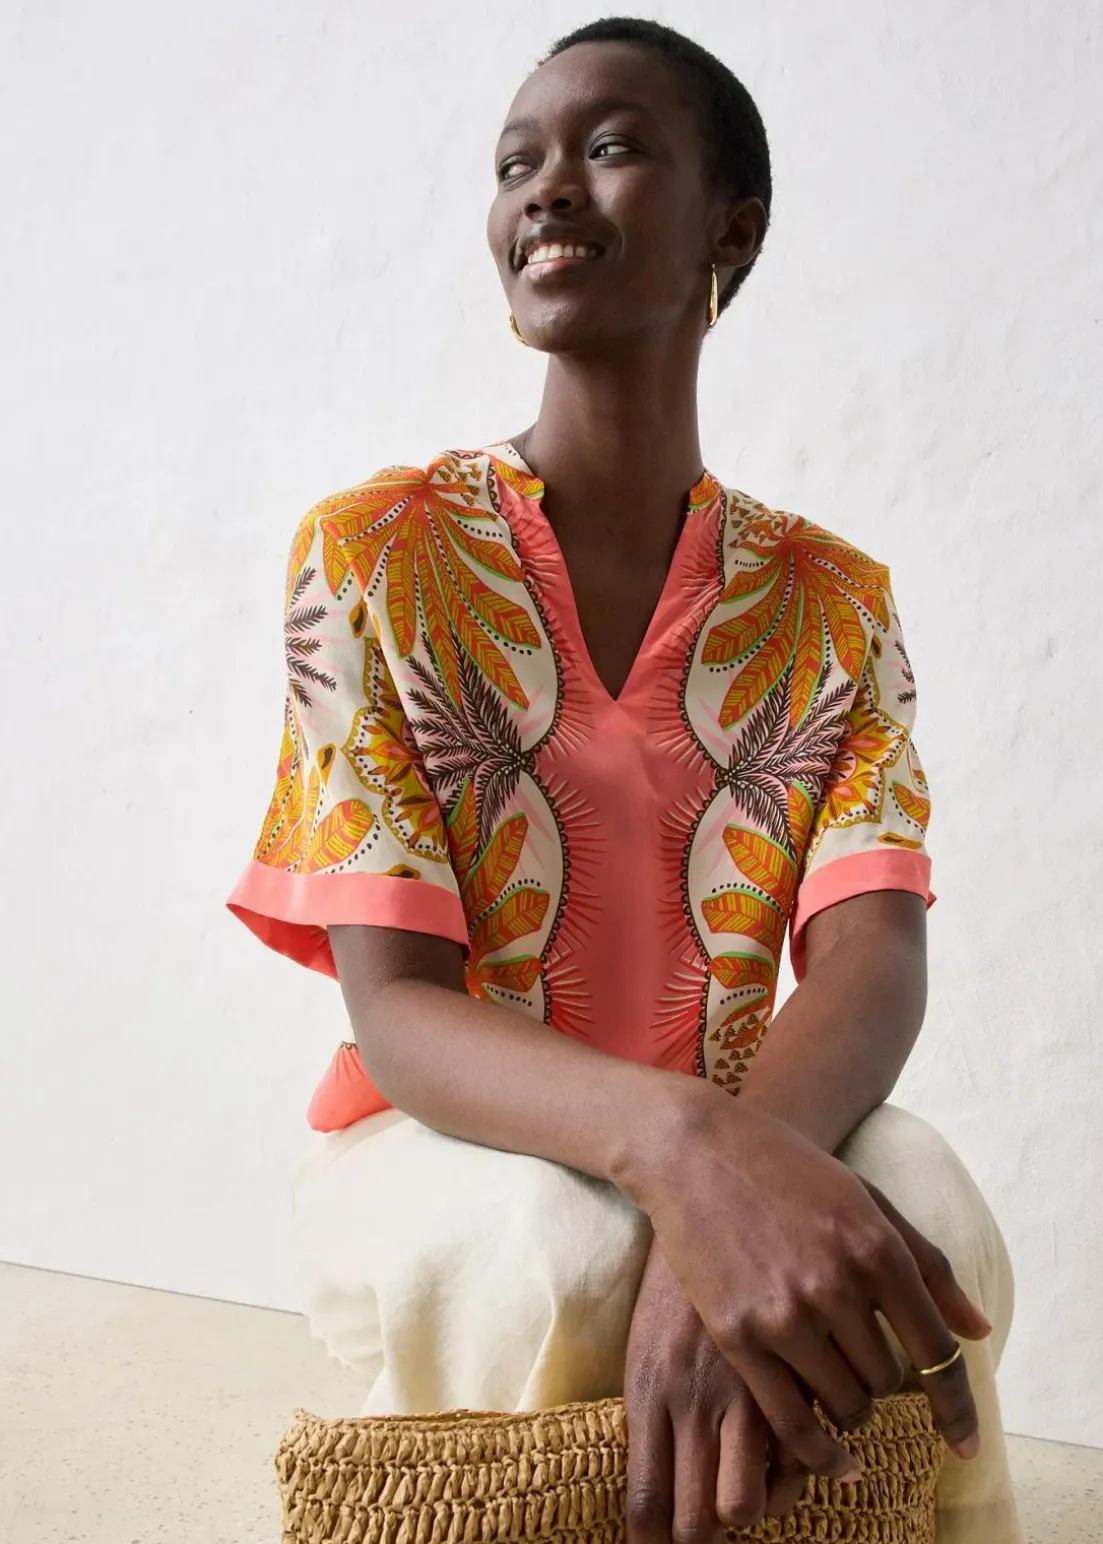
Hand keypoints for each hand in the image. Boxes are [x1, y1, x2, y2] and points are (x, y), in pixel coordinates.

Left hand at [625, 1243, 808, 1543]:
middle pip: (701, 1522)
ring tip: (779, 1482)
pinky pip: (807, 1447)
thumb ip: (657, 1417)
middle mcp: (691, 1399)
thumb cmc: (682, 1266)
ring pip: (758, 1497)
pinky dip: (816, 1462)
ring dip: (771, 1501)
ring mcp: (744, 1383)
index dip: (656, 1542)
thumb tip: (655, 1501)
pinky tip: (822, 1448)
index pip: (644, 1507)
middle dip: (715, 1533)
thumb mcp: (651, 1339)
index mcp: (648, 1392)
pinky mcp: (791, 1359)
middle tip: (732, 1516)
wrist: (717, 1175)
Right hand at [630, 1085, 990, 1479]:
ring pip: (844, 1403)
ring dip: (848, 1403)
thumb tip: (979, 1330)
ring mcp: (784, 1313)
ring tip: (831, 1378)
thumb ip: (928, 1264)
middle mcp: (836, 1285)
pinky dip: (817, 1449)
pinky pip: (792, 1421)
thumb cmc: (789, 1171)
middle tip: (855, 1356)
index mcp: (876, 1248)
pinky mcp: (737, 1335)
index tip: (965, 1446)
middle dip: (879, 1378)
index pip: (937, 1353)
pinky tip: (830, 1455)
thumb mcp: (868, 1200)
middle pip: (886, 1380)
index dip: (959, 1409)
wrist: (696, 1149)